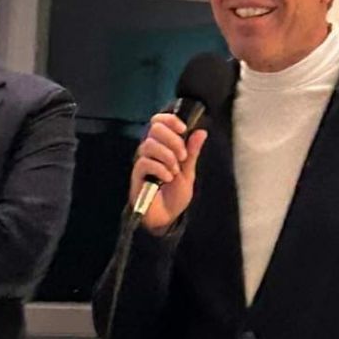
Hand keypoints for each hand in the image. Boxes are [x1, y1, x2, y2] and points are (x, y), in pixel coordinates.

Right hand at [129, 113, 207, 232]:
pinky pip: (144, 162)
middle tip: (182, 156)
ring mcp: (142, 162)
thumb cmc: (175, 195)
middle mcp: (150, 151)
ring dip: (167, 156)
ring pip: (149, 144)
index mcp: (163, 146)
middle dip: (172, 140)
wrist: (167, 217)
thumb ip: (192, 152)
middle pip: (154, 128)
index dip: (170, 120)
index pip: (159, 121)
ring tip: (175, 171)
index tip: (183, 129)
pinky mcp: (137, 176)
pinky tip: (167, 178)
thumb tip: (201, 132)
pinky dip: (159, 168)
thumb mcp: (188, 172)